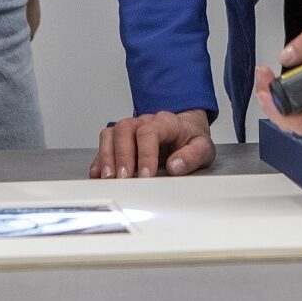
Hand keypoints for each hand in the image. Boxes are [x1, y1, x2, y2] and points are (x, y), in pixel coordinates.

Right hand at [90, 109, 213, 178]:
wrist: (184, 128)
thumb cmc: (191, 138)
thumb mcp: (203, 147)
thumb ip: (193, 156)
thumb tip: (175, 166)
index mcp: (166, 122)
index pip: (149, 132)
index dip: (145, 154)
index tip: (146, 176)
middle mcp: (143, 121)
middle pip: (124, 129)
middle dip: (122, 156)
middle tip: (124, 178)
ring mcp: (130, 129)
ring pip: (110, 134)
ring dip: (107, 156)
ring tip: (108, 178)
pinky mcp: (120, 140)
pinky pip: (104, 144)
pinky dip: (99, 160)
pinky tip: (98, 174)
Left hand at [253, 10, 301, 135]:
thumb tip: (287, 56)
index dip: (278, 110)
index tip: (266, 91)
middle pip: (297, 125)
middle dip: (273, 103)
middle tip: (263, 79)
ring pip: (299, 122)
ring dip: (279, 103)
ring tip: (269, 80)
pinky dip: (289, 103)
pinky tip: (282, 87)